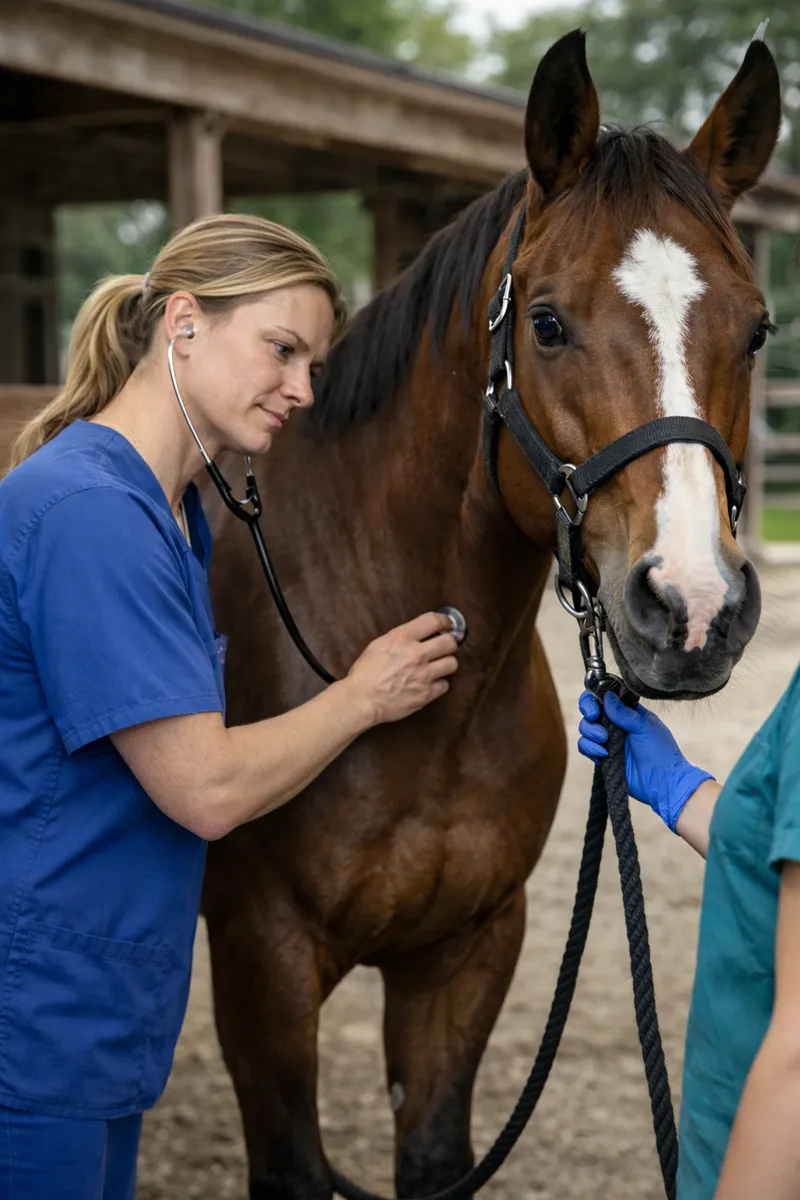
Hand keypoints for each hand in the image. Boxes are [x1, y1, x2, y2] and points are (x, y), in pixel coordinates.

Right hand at [347, 612, 458, 725]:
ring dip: (446, 664)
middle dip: (448, 644)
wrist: (361, 699)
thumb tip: (416, 635)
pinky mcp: (426, 694)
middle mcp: (416, 654)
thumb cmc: (365, 674)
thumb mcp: (378, 645)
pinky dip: (439, 684)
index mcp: (402, 638)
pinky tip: (430, 683)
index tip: (447, 624)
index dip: (445, 621)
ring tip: (438, 667)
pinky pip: (445, 685)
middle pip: (450, 642)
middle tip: (444, 648)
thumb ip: (400, 638)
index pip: (434, 621)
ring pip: (452, 664)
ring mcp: (423, 675)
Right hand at [577, 689, 713, 830]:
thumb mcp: (644, 726)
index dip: (595, 698)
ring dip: (590, 732)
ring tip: (604, 740)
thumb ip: (623, 712)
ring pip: (586, 728)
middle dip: (588, 712)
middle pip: (591, 711)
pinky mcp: (602, 756)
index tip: (596, 704)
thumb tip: (607, 695)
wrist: (661, 782)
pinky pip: (586, 747)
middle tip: (594, 717)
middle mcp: (616, 724)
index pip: (606, 698)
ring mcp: (608, 741)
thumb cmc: (660, 751)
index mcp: (628, 713)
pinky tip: (603, 754)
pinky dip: (590, 748)